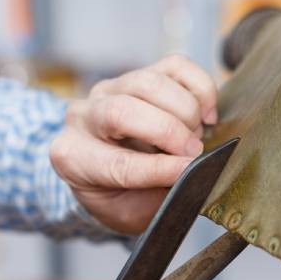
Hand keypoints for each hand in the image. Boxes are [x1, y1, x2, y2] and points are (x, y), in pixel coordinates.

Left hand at [49, 54, 217, 234]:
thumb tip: (193, 169)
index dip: (159, 167)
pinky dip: (199, 88)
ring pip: (149, 82)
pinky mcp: (138, 73)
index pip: (117, 162)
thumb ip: (156, 196)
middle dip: (169, 131)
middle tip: (195, 152)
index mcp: (74, 158)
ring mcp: (110, 89)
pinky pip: (173, 66)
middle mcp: (85, 117)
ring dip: (186, 110)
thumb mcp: (131, 213)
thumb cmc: (122, 197)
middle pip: (123, 110)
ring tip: (197, 135)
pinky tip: (206, 114)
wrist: (111, 176)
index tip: (190, 169)